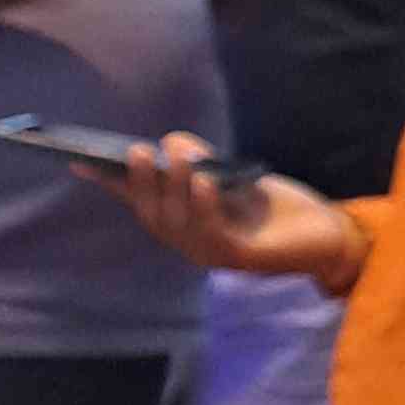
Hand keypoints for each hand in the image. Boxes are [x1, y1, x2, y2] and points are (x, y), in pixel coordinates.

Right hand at [113, 134, 360, 287]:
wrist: (324, 234)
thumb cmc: (274, 206)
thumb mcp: (230, 175)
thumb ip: (200, 161)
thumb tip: (171, 146)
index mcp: (182, 221)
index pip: (139, 200)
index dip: (111, 182)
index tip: (80, 162)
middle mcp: (189, 241)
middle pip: (152, 214)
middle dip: (141, 182)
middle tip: (139, 151)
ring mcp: (210, 253)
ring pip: (178, 222)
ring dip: (175, 186)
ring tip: (178, 156)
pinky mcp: (238, 258)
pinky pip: (212, 232)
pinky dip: (205, 205)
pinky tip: (205, 183)